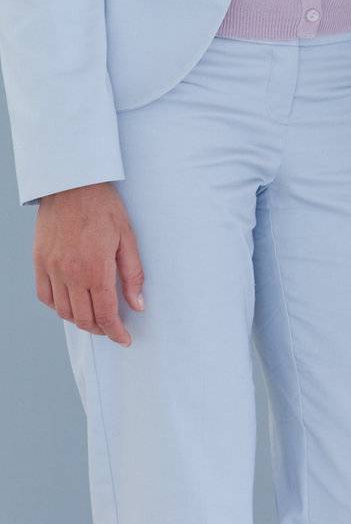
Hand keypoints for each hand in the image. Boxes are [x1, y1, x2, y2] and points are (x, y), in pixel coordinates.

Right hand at [33, 182, 144, 346]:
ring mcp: (51, 268)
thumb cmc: (104, 207)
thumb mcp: (128, 238)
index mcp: (94, 268)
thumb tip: (138, 305)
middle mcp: (69, 273)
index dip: (115, 331)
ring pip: (63, 311)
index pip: (105, 313)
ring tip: (95, 318)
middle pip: (83, 317)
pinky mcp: (39, 262)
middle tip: (113, 329)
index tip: (124, 339)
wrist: (72, 184)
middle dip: (100, 329)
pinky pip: (45, 296)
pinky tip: (71, 303)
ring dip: (80, 320)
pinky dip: (58, 306)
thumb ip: (132, 274)